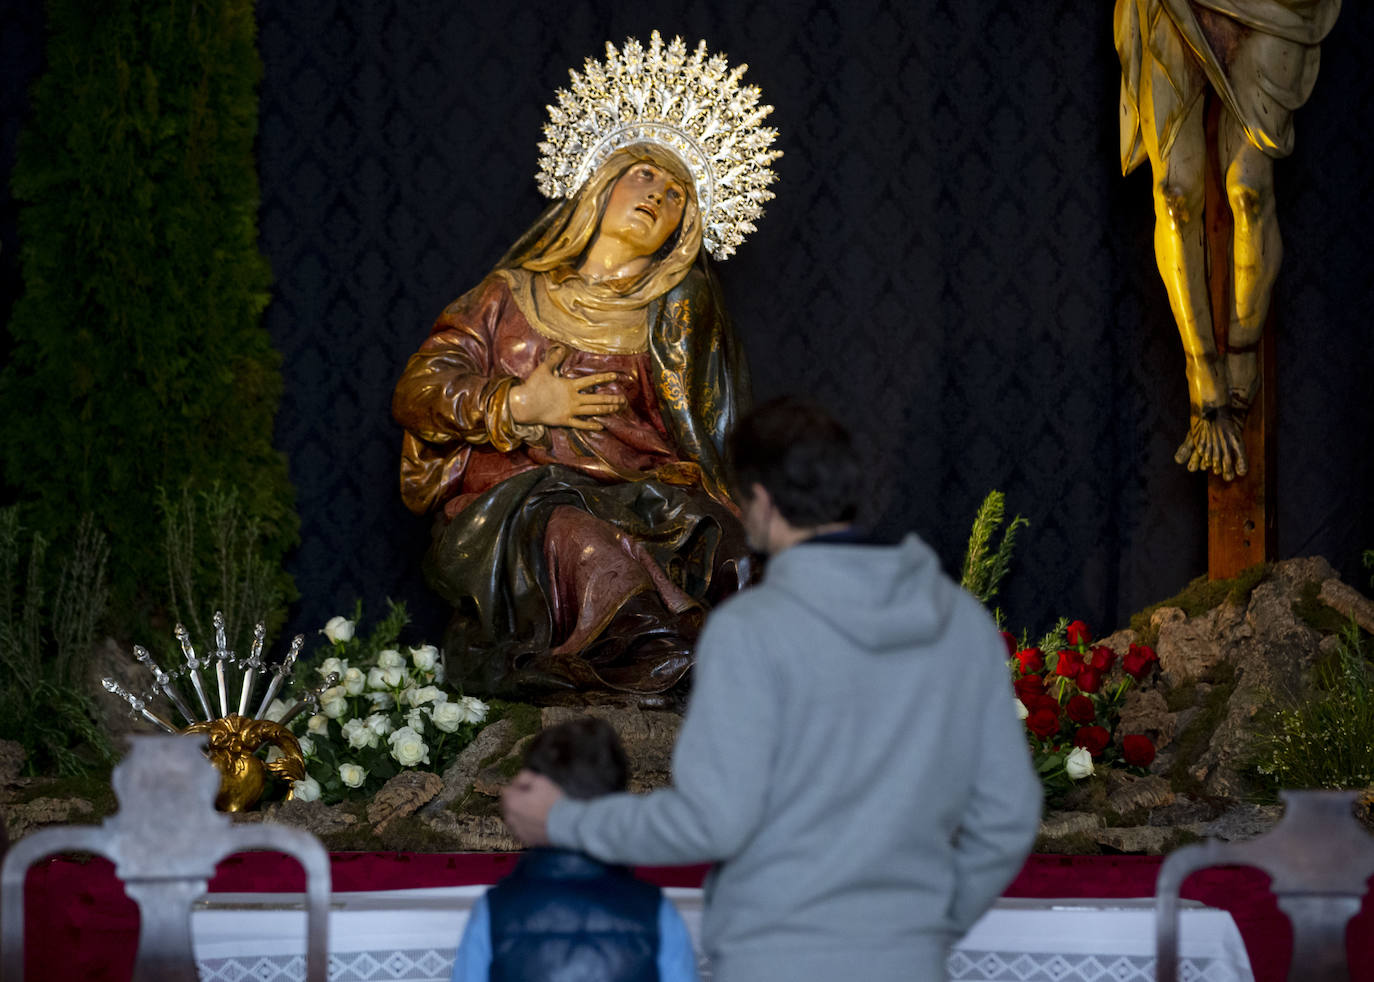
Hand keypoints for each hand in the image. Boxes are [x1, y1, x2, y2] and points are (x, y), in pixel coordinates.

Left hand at [501, 769, 563, 845]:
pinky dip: (526, 825)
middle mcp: (510, 818)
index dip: (518, 786)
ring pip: (514, 818)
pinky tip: (538, 821)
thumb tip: (518, 781)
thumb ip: (525, 777)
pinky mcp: (525, 840)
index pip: (507, 790)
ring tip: (537, 810)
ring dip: (521, 813)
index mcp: (511, 803)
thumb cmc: (553, 802)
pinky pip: (521, 829)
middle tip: (533, 798)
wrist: (565, 825)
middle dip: (517, 800)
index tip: (529, 787)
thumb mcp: (540, 780)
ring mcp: (517, 831)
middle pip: (508, 805)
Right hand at [508, 346, 625, 429]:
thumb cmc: (533, 387)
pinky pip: (581, 424)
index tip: (615, 376)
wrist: (524, 405)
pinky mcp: (565, 421)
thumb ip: (554, 360)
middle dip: (611, 399)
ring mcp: (570, 411)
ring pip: (592, 411)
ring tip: (616, 409)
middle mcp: (573, 399)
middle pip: (596, 399)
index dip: (604, 378)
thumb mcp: (543, 370)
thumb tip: (561, 349)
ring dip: (606, 410)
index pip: (591, 381)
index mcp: (570, 386)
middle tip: (623, 400)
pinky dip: (591, 425)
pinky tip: (601, 426)